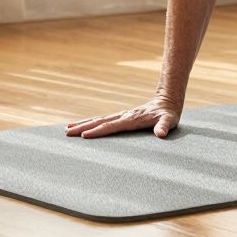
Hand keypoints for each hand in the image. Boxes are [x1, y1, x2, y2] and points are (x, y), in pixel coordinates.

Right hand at [65, 96, 181, 138]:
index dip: (98, 131)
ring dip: (83, 124)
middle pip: (100, 121)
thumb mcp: (169, 121)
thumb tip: (161, 134)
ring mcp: (121, 115)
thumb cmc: (168, 114)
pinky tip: (82, 126)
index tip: (84, 135)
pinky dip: (91, 122)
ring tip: (67, 128)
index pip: (112, 126)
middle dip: (83, 127)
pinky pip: (103, 120)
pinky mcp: (121, 116)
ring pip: (98, 119)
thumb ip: (164, 126)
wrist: (167, 101)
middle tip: (67, 132)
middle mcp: (123, 116)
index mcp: (131, 119)